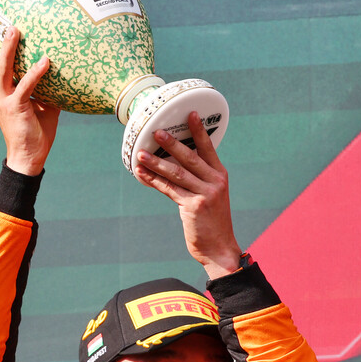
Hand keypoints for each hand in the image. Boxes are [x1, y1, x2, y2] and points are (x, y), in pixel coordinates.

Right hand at [0, 16, 59, 175]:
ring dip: (8, 48)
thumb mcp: (41, 106)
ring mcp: (4, 100)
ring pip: (3, 68)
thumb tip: (62, 73)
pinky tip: (45, 61)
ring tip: (13, 29)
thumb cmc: (36, 131)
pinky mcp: (16, 108)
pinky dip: (36, 73)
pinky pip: (26, 86)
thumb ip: (45, 89)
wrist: (29, 157)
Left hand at [134, 113, 242, 278]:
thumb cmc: (213, 221)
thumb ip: (199, 179)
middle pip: (190, 157)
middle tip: (156, 131)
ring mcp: (204, 194)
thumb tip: (173, 163)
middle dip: (171, 143)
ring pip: (176, 173)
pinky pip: (168, 190)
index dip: (199, 130)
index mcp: (220, 175)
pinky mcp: (192, 206)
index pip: (209, 148)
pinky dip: (153, 181)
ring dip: (156, 162)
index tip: (190, 114)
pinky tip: (142, 174)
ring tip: (140, 154)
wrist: (219, 247)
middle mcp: (214, 182)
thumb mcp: (212, 195)